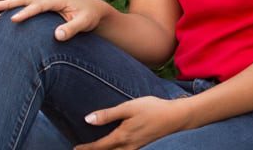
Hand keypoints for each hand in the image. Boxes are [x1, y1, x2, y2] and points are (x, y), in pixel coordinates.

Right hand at [0, 0, 111, 41]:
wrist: (94, 10)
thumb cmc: (90, 16)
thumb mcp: (85, 23)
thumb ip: (72, 29)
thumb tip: (57, 36)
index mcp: (57, 0)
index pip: (38, 5)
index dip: (26, 12)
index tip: (13, 20)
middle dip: (7, 3)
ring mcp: (45, 0)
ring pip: (23, 0)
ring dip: (7, 5)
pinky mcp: (43, 5)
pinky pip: (26, 5)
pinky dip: (14, 9)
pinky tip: (3, 18)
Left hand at [75, 96, 189, 149]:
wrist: (177, 117)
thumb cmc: (152, 109)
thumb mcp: (128, 108)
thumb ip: (108, 114)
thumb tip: (87, 119)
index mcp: (122, 136)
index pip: (100, 146)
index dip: (87, 149)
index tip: (75, 149)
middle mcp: (129, 146)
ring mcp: (138, 148)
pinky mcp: (144, 147)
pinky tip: (116, 148)